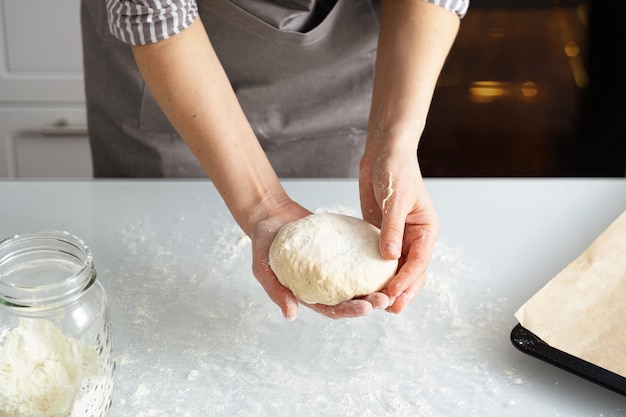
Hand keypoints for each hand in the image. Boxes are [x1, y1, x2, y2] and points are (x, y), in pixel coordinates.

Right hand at [251, 200, 392, 319]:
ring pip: (360, 278)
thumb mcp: (263, 269)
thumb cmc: (263, 245)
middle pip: (353, 298)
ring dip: (377, 283)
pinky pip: (360, 254)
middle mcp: (326, 283)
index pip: (334, 309)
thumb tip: (291, 315)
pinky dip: (373, 257)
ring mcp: (336, 265)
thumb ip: (276, 291)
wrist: (270, 216)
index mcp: (310, 294)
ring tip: (393, 282)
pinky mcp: (342, 247)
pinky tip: (387, 256)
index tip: (366, 309)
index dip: (350, 311)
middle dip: (371, 301)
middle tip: (387, 299)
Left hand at [359, 148, 439, 313]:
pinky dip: (374, 272)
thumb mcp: (395, 199)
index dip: (407, 280)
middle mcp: (415, 237)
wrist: (384, 152)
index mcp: (426, 230)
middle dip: (402, 291)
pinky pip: (379, 258)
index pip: (419, 261)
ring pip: (396, 269)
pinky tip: (364, 283)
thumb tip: (389, 257)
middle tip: (389, 309)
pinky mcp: (381, 234)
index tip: (393, 293)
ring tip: (378, 304)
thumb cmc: (396, 170)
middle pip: (411, 272)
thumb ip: (392, 228)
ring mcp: (398, 237)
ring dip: (389, 286)